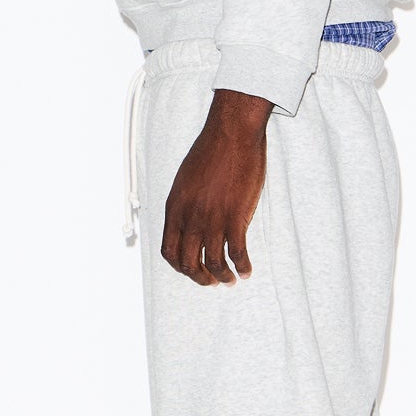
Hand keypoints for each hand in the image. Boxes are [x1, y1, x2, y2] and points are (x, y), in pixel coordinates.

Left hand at [161, 88, 271, 283]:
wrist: (231, 134)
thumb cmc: (211, 151)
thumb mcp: (185, 179)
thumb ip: (184, 204)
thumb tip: (187, 221)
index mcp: (175, 208)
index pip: (169, 251)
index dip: (180, 267)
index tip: (191, 270)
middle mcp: (190, 217)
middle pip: (188, 262)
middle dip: (200, 277)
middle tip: (211, 281)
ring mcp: (212, 218)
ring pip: (213, 262)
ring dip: (222, 276)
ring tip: (230, 280)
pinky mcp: (235, 216)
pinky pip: (237, 252)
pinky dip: (242, 266)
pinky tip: (246, 270)